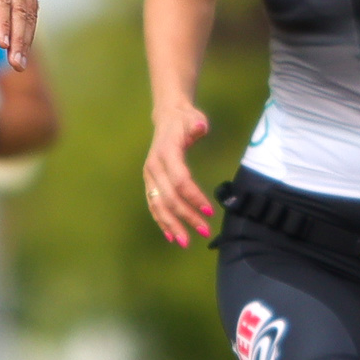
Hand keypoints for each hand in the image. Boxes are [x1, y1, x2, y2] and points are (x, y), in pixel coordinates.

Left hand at [0, 0, 39, 63]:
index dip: (2, 22)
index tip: (3, 43)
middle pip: (19, 11)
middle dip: (18, 40)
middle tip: (15, 64)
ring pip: (29, 11)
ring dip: (27, 38)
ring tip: (20, 61)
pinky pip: (32, 6)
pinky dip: (30, 26)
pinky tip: (26, 43)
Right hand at [143, 103, 220, 246]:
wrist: (167, 117)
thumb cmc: (184, 120)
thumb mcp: (194, 118)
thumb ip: (196, 125)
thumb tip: (199, 128)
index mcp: (166, 152)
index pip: (180, 180)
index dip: (194, 197)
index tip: (210, 211)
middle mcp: (154, 167)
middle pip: (169, 197)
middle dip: (186, 216)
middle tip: (204, 231)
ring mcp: (149, 176)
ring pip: (158, 205)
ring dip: (172, 225)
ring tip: (186, 242)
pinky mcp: (149, 183)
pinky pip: (153, 205)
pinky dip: (161, 221)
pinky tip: (171, 235)